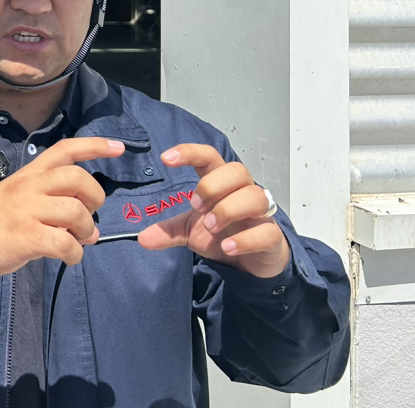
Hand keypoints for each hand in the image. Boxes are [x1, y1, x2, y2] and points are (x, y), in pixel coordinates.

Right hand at [0, 137, 124, 276]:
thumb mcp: (21, 198)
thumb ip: (53, 203)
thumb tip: (89, 226)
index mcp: (30, 173)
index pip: (65, 149)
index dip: (95, 146)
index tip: (119, 147)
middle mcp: (30, 185)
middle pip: (78, 178)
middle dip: (94, 199)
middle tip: (87, 217)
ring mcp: (27, 210)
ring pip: (76, 211)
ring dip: (86, 231)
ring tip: (77, 241)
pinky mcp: (26, 236)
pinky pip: (65, 242)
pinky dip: (74, 254)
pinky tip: (68, 257)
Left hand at [137, 144, 289, 278]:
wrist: (252, 262)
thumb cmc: (224, 233)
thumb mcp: (191, 231)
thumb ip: (169, 231)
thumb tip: (142, 239)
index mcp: (221, 184)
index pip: (209, 156)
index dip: (190, 152)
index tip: (166, 158)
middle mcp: (243, 192)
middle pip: (238, 170)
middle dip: (213, 185)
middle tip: (195, 205)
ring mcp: (261, 214)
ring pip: (255, 196)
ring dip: (228, 209)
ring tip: (211, 227)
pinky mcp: (272, 237)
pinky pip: (267, 231)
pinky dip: (245, 239)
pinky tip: (227, 247)